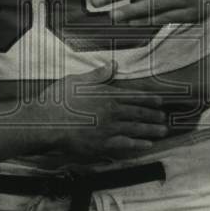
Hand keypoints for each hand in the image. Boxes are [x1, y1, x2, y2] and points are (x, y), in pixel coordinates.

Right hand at [44, 63, 169, 157]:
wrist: (45, 122)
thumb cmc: (58, 99)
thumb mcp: (76, 80)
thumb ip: (97, 75)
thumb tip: (113, 65)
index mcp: (106, 94)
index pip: (133, 96)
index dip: (148, 99)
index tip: (160, 101)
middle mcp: (111, 111)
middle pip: (138, 113)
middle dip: (153, 115)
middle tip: (164, 117)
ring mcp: (108, 129)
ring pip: (135, 129)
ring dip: (151, 130)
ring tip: (162, 131)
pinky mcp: (102, 144)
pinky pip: (125, 144)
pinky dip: (138, 144)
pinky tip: (147, 145)